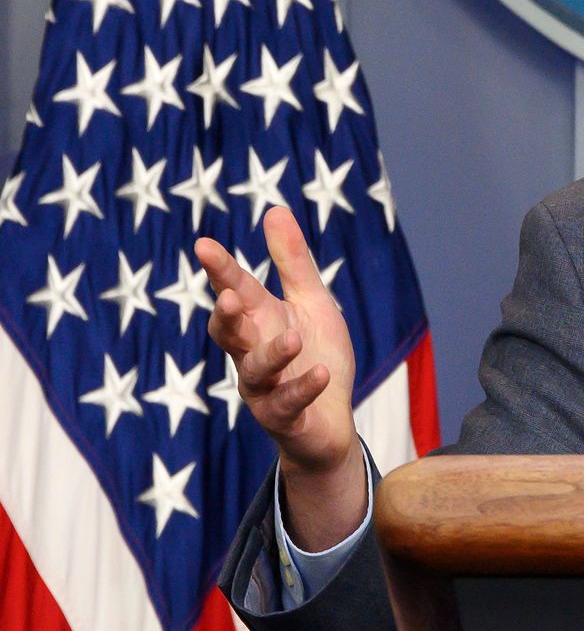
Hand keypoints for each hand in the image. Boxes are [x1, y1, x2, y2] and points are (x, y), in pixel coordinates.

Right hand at [196, 206, 364, 547]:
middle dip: (226, 315)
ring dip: (271, 354)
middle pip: (229, 333)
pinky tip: (320, 374)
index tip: (204, 246)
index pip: (235, 291)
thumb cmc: (317, 356)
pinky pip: (287, 404)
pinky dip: (302, 388)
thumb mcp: (312, 302)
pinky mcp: (284, 418)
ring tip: (292, 338)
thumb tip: (274, 208)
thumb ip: (293, 262)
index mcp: (258, 321)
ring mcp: (264, 389)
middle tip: (229, 296)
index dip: (220, 270)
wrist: (332, 421)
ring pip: (253, 371)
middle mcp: (251, 353)